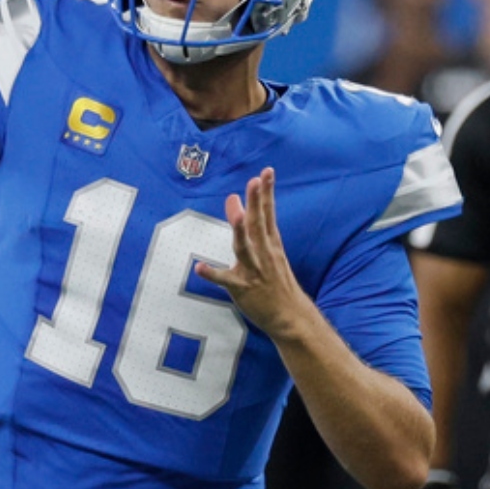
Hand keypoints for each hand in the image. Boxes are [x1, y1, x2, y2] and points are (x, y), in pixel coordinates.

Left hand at [196, 168, 309, 335]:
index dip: (267, 193)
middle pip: (258, 225)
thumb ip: (251, 227)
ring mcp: (254, 271)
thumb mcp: (268, 252)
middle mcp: (264, 254)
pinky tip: (199, 268)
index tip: (266, 172)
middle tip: (254, 181)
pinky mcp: (242, 289)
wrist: (290, 316)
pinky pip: (226, 280)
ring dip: (240, 232)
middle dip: (256, 203)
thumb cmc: (276, 282)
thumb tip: (234, 202)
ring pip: (245, 249)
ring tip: (237, 215)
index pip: (268, 214)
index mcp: (271, 244)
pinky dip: (213, 274)